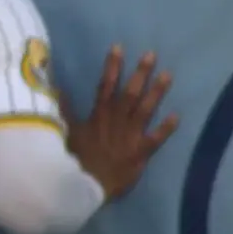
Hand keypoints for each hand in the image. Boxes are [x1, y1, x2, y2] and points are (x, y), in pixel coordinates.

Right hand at [59, 45, 178, 199]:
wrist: (84, 186)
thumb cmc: (77, 158)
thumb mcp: (68, 132)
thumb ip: (65, 111)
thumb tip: (56, 90)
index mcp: (98, 115)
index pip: (105, 86)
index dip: (112, 67)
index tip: (119, 47)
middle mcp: (115, 121)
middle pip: (129, 93)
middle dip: (140, 73)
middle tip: (151, 55)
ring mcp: (129, 136)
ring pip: (144, 110)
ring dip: (156, 93)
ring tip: (167, 75)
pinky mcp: (140, 153)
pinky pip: (155, 139)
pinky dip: (165, 129)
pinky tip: (177, 116)